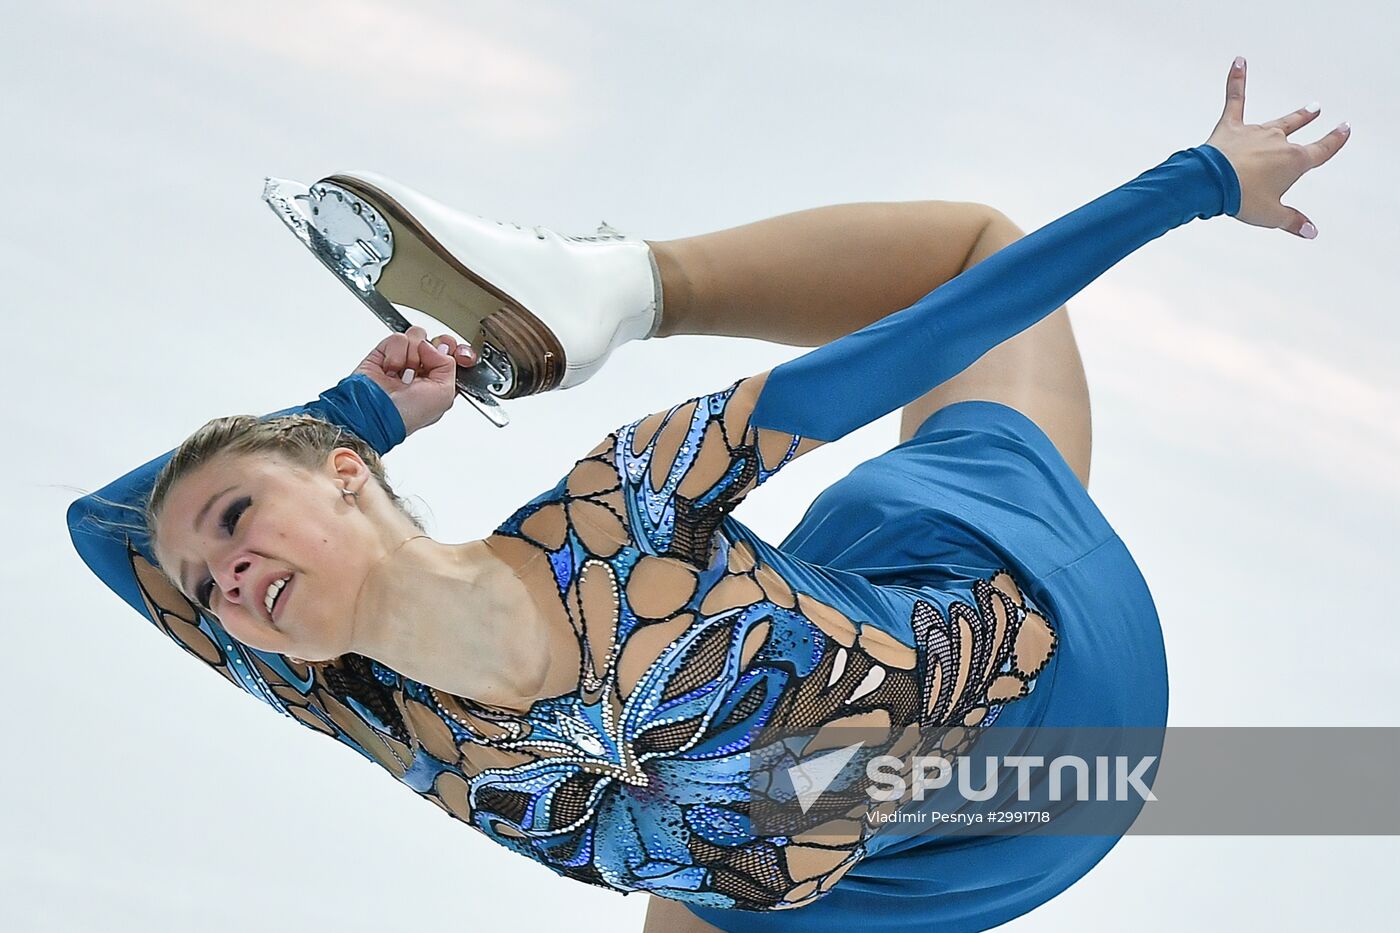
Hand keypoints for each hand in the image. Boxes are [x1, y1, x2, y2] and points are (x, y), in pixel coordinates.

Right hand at [352, 325, 480, 435]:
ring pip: (417, 336)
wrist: (375, 412)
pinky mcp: (383, 353)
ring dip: (412, 354)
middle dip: (434, 349)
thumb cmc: (408, 413)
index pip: (454, 355)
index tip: (458, 355)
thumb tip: (436, 347)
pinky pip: (397, 338)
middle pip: (436, 342)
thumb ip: (449, 365)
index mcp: (439, 382)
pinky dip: (395, 353)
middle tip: (425, 364)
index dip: (456, 351)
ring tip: (404, 373)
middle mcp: (422, 371)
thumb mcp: (445, 394)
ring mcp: (402, 361)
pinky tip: (390, 370)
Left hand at [1204, 56, 1349, 237]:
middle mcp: (1278, 142)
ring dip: (1293, 115)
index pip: (1321, 151)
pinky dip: (1237, 80)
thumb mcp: (1271, 216)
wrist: (1212, 184)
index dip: (1334, 141)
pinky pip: (1235, 98)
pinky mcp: (1231, 126)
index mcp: (1293, 162)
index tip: (1344, 130)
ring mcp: (1255, 132)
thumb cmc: (1241, 198)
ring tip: (1308, 107)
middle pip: (1298, 131)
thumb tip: (1311, 232)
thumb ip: (1292, 222)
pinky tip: (1238, 61)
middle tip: (1319, 113)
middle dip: (1310, 124)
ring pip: (1277, 120)